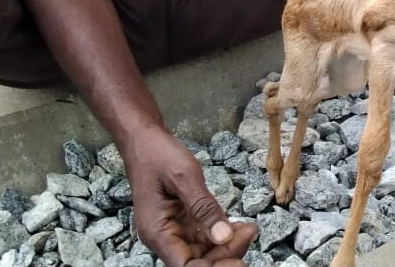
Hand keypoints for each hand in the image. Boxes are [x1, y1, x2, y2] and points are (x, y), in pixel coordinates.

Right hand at [123, 127, 256, 266]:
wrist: (145, 140)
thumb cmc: (158, 154)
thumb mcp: (184, 176)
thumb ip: (204, 207)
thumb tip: (223, 236)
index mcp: (157, 232)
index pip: (186, 266)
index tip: (239, 259)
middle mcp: (163, 237)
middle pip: (198, 261)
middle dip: (226, 253)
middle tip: (250, 232)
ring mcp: (173, 231)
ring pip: (204, 251)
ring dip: (227, 245)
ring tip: (248, 228)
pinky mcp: (183, 222)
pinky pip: (204, 236)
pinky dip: (222, 234)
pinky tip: (239, 226)